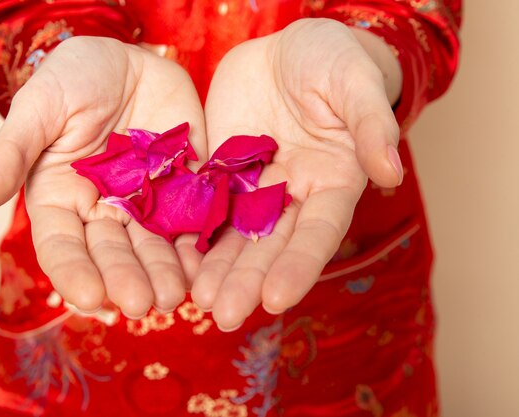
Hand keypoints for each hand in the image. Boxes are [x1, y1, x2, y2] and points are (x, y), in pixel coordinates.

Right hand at [0, 37, 205, 317]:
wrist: (129, 59)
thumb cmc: (74, 78)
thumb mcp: (39, 108)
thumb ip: (11, 152)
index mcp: (60, 200)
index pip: (63, 247)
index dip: (74, 273)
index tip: (88, 297)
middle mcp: (102, 211)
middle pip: (112, 254)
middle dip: (126, 280)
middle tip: (141, 305)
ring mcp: (145, 204)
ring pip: (153, 247)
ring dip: (164, 274)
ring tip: (175, 297)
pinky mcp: (182, 190)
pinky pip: (191, 222)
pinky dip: (197, 246)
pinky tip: (205, 267)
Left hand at [191, 19, 402, 329]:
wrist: (285, 49)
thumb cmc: (331, 59)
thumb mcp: (353, 82)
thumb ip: (370, 125)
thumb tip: (391, 172)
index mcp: (333, 182)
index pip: (317, 233)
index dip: (298, 266)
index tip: (277, 300)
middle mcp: (295, 196)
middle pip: (272, 246)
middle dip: (249, 281)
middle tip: (223, 316)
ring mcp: (257, 188)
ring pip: (237, 236)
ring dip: (218, 270)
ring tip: (197, 301)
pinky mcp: (224, 174)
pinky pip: (207, 208)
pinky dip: (193, 235)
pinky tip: (175, 260)